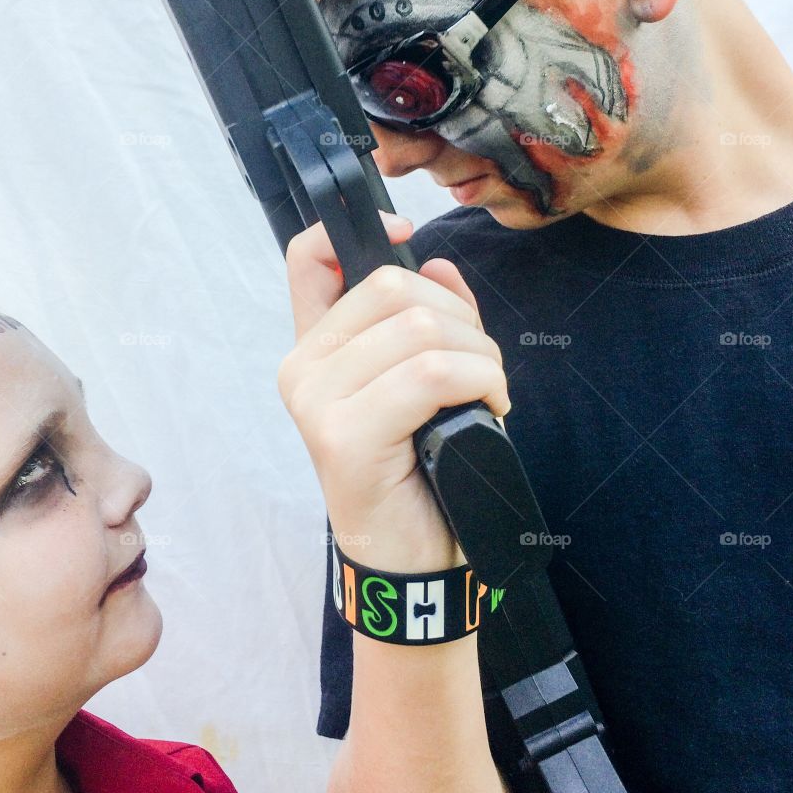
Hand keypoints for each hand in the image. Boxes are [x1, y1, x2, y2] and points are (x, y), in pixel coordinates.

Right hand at [277, 213, 509, 571]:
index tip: (404, 231)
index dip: (356, 230)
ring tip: (490, 394)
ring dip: (481, 356)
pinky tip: (489, 410)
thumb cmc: (424, 470)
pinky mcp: (343, 436)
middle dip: (461, 319)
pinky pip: (433, 374)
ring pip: (419, 329)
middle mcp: (303, 369)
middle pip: (392, 288)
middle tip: (483, 368)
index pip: (307, 259)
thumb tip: (436, 264)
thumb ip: (426, 319)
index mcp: (316, 349)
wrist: (416, 561)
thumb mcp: (427, 382)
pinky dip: (482, 383)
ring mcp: (317, 402)